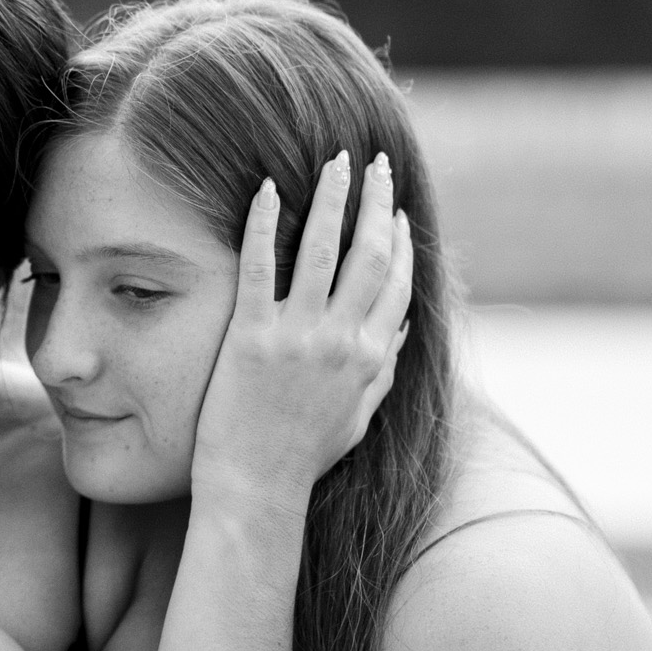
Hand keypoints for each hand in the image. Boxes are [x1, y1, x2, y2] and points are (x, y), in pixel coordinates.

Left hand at [189, 150, 413, 516]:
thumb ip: (383, 370)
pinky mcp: (250, 338)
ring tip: (332, 160)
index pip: (397, 281)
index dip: (399, 239)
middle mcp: (341, 341)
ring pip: (321, 249)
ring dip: (330, 197)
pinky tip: (266, 187)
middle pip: (370, 253)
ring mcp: (296, 338)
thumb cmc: (303, 457)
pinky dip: (262, 222)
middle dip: (374, 201)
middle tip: (371, 162)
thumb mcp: (357, 417)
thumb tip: (401, 329)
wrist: (256, 490)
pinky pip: (258, 266)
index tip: (394, 208)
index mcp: (372, 357)